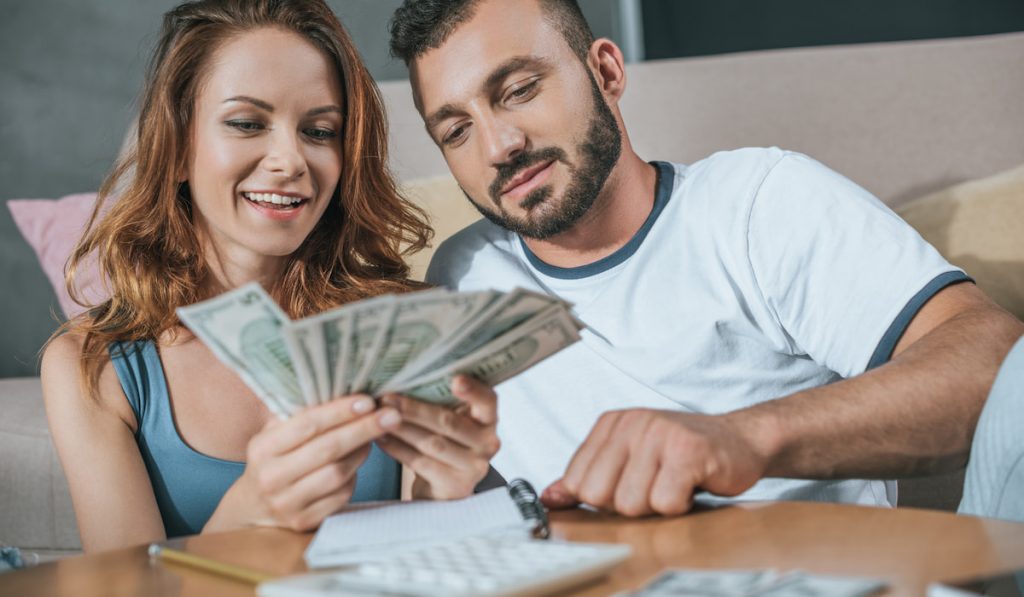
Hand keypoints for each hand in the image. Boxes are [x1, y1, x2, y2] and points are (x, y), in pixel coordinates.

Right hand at [213, 395, 400, 531]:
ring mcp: (287, 503)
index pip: (307, 425)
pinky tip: (357, 462)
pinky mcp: (304, 522)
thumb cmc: (273, 459)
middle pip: (328, 449)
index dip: (340, 411)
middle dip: (364, 429)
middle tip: (391, 415)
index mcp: (262, 448)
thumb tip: (342, 383)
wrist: (252, 509)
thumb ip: (299, 413)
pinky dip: (354, 476)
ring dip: (362, 452)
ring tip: (374, 435)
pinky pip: (341, 495)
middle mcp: (271, 477)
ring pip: (338, 473)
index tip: (368, 400)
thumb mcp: (274, 435)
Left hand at [376, 375, 499, 499]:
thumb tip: (405, 375)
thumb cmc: (444, 442)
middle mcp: (488, 443)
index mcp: (488, 419)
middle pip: (449, 422)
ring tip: (379, 417)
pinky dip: (398, 449)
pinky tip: (381, 438)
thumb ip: (440, 400)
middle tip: (387, 398)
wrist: (443, 487)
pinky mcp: (456, 486)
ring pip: (433, 443)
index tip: (455, 379)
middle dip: (414, 409)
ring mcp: (474, 467)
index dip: (473, 390)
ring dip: (402, 428)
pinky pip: (421, 463)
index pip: (487, 400)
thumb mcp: (450, 420)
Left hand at [541, 409, 765, 516]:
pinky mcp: (688, 451)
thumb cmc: (682, 454)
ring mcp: (659, 434)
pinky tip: (690, 487)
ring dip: (655, 507)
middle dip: (626, 505)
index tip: (627, 489)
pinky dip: (679, 506)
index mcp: (611, 423)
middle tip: (653, 489)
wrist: (739, 440)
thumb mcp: (629, 458)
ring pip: (631, 503)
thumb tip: (550, 498)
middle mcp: (632, 423)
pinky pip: (665, 502)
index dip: (600, 499)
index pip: (576, 481)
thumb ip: (589, 477)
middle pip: (598, 495)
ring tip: (673, 485)